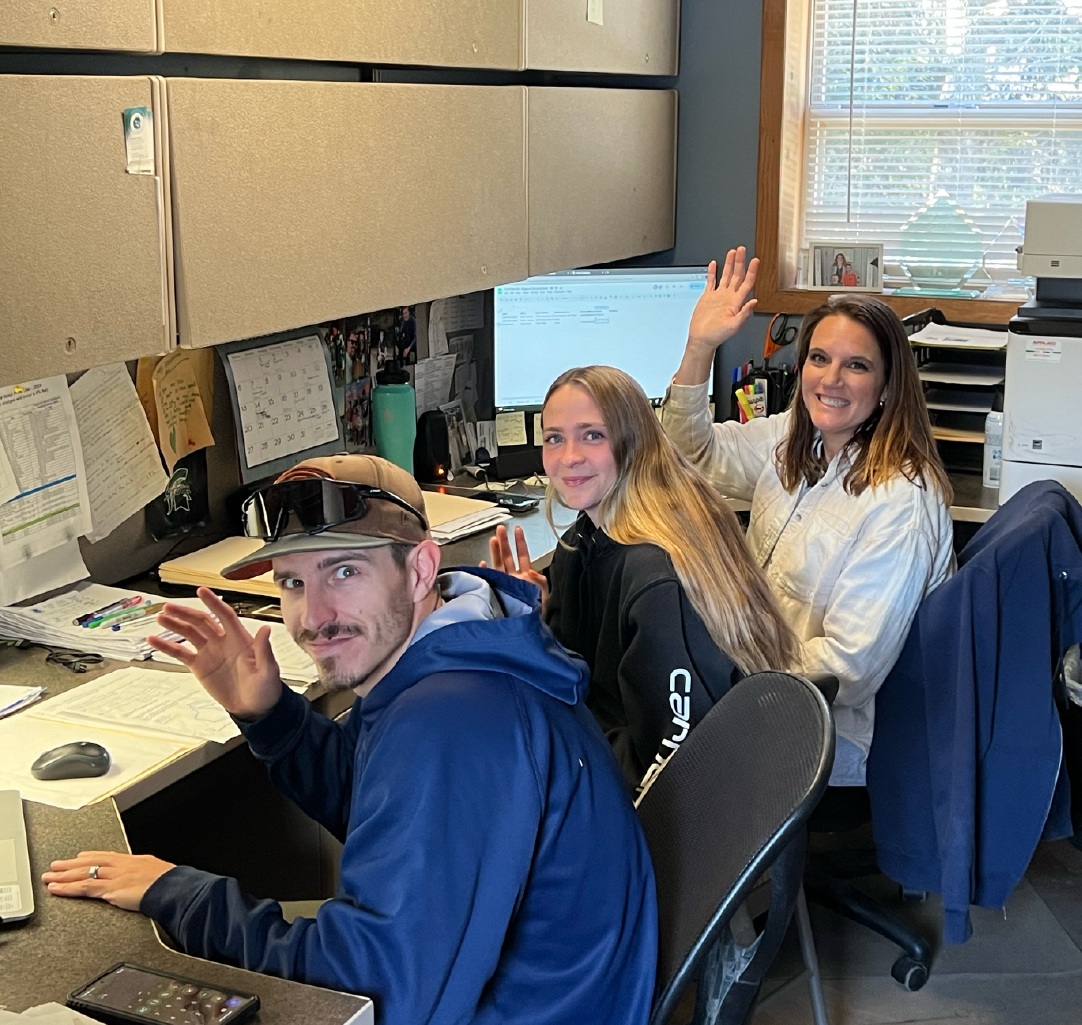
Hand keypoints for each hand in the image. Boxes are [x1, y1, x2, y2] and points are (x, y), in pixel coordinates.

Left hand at [43, 851, 175, 911]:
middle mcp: (121, 866)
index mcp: (134, 860)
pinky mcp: (110, 889)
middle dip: (71, 865)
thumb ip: (147, 874)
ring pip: (84, 873)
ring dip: (64, 876)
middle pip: (91, 863)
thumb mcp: (159, 872)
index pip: (107, 856)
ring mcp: (114, 876)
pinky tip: (57, 889)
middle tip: (55, 866)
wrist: (173, 888)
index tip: (79, 857)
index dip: (90, 857)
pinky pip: (84, 887)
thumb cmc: (170, 883)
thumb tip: (147, 878)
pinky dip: (68, 888)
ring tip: (49, 878)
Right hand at [148, 587, 282, 718]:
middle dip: (185, 613)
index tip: (201, 591)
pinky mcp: (200, 665)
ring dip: (175, 625)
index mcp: (240, 639)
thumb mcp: (268, 670)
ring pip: (189, 633)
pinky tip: (154, 640)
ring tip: (161, 618)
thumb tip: (266, 629)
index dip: (213, 603)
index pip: (225, 615)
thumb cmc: (265, 688)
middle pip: (202, 621)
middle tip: (168, 607)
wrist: (254, 708)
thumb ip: (264, 650)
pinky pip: (181, 653)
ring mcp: (210, 652)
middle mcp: (222, 641)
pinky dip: (167, 646)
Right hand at [481, 525, 549, 606]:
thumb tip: (532, 572)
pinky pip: (489, 579)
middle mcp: (513, 579)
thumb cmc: (536, 613)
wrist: (526, 627)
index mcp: (525, 578)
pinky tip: (483, 564)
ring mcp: (504, 585)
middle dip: (504, 542)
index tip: (518, 530)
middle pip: (508, 557)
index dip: (520, 542)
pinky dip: (486, 571)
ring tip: (493, 539)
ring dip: (496, 552)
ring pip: (499, 564)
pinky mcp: (496, 593)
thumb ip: (540, 582)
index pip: (523, 556)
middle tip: (500, 529)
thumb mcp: (544, 595)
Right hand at [687, 248, 758, 350]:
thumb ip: (744, 314)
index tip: (755, 260)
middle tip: (742, 250)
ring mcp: (718, 296)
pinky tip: (714, 264)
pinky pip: (711, 282)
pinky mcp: (708, 297)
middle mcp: (728, 297)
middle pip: (737, 275)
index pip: (747, 283)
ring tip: (732, 252)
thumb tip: (754, 302)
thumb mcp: (733, 326)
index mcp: (736, 302)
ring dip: (729, 264)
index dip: (752, 271)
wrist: (702, 339)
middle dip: (740, 262)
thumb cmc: (717, 336)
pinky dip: (712, 272)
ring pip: (725, 276)